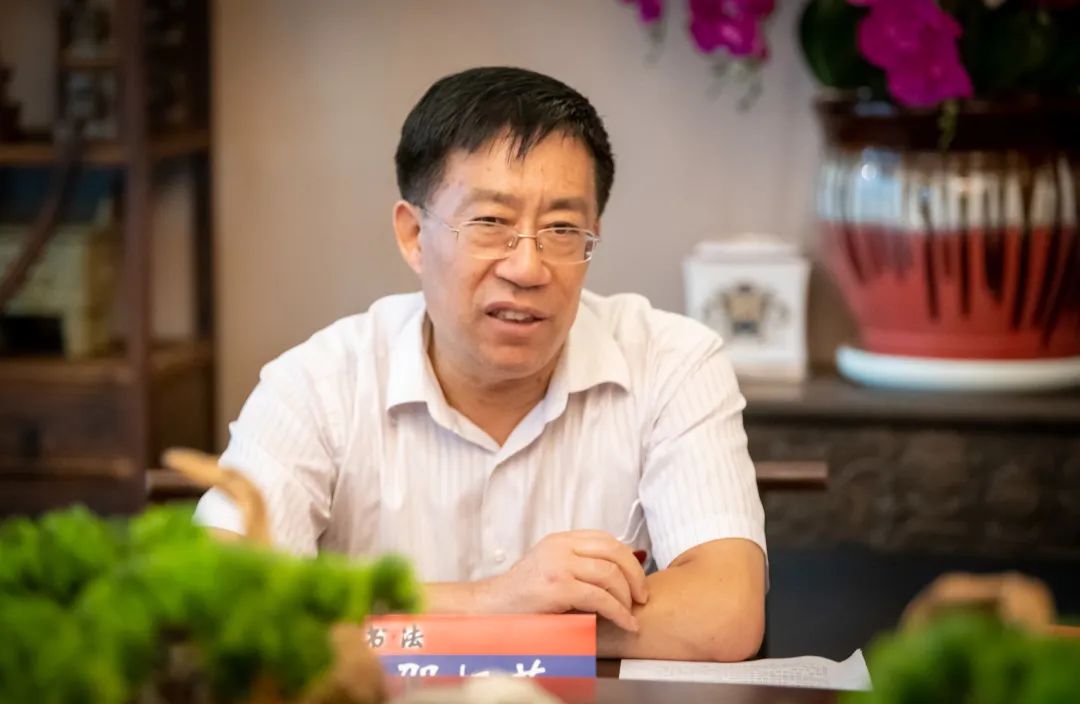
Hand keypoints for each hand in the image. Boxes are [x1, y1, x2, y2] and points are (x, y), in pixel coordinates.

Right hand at [480, 530, 648, 631]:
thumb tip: (623, 572)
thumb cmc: (522, 597)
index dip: (629, 559)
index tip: (637, 580)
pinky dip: (619, 612)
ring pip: (610, 574)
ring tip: (631, 614)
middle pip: (614, 552)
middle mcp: (560, 547)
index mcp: (561, 540)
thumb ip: (580, 565)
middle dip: (635, 576)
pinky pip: (600, 598)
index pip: (607, 540)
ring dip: (627, 597)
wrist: (490, 609)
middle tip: (642, 598)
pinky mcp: (558, 587)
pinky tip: (626, 623)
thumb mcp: (552, 569)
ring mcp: (559, 565)